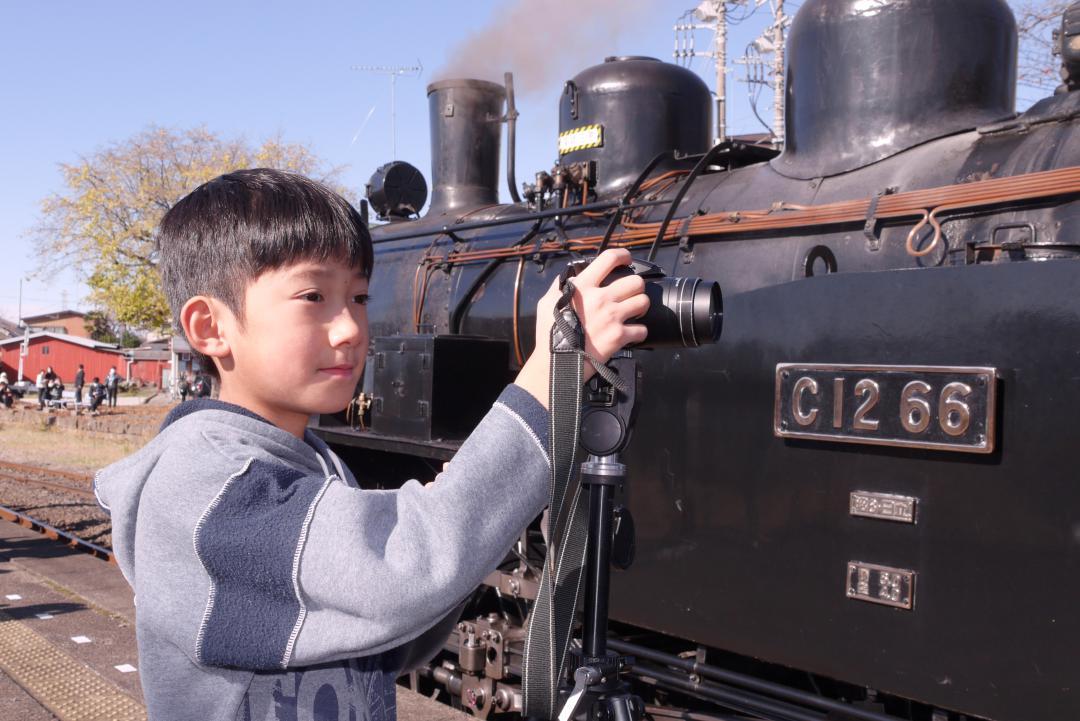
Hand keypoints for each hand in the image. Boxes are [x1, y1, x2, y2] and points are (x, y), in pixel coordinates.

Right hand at [515, 249, 648, 405]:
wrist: (555, 362)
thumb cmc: (548, 333)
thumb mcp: (546, 302)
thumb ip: (559, 286)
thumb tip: (568, 277)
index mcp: (583, 286)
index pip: (609, 258)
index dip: (623, 255)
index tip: (627, 259)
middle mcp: (601, 298)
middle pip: (636, 281)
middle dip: (636, 287)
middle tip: (630, 294)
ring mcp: (612, 317)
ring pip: (643, 302)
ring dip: (640, 307)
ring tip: (633, 312)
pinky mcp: (619, 336)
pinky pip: (642, 330)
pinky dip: (639, 333)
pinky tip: (631, 334)